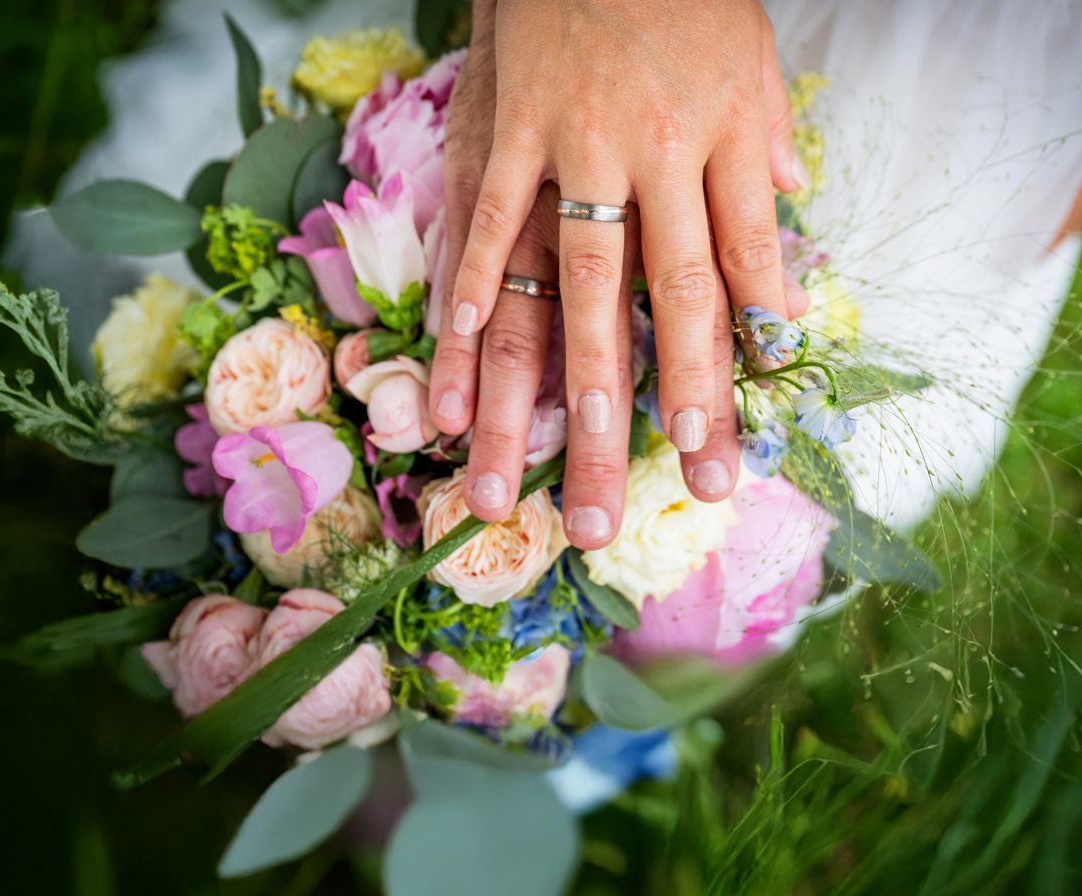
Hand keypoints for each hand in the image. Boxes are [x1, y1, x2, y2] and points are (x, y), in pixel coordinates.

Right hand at [435, 0, 801, 542]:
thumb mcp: (748, 55)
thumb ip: (764, 138)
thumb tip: (796, 205)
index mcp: (722, 139)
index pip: (743, 264)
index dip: (742, 354)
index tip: (734, 436)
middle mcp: (657, 150)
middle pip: (671, 291)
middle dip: (673, 392)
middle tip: (670, 476)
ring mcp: (578, 142)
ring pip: (581, 275)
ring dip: (577, 370)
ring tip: (570, 448)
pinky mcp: (509, 128)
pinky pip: (490, 219)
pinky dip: (475, 287)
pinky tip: (462, 355)